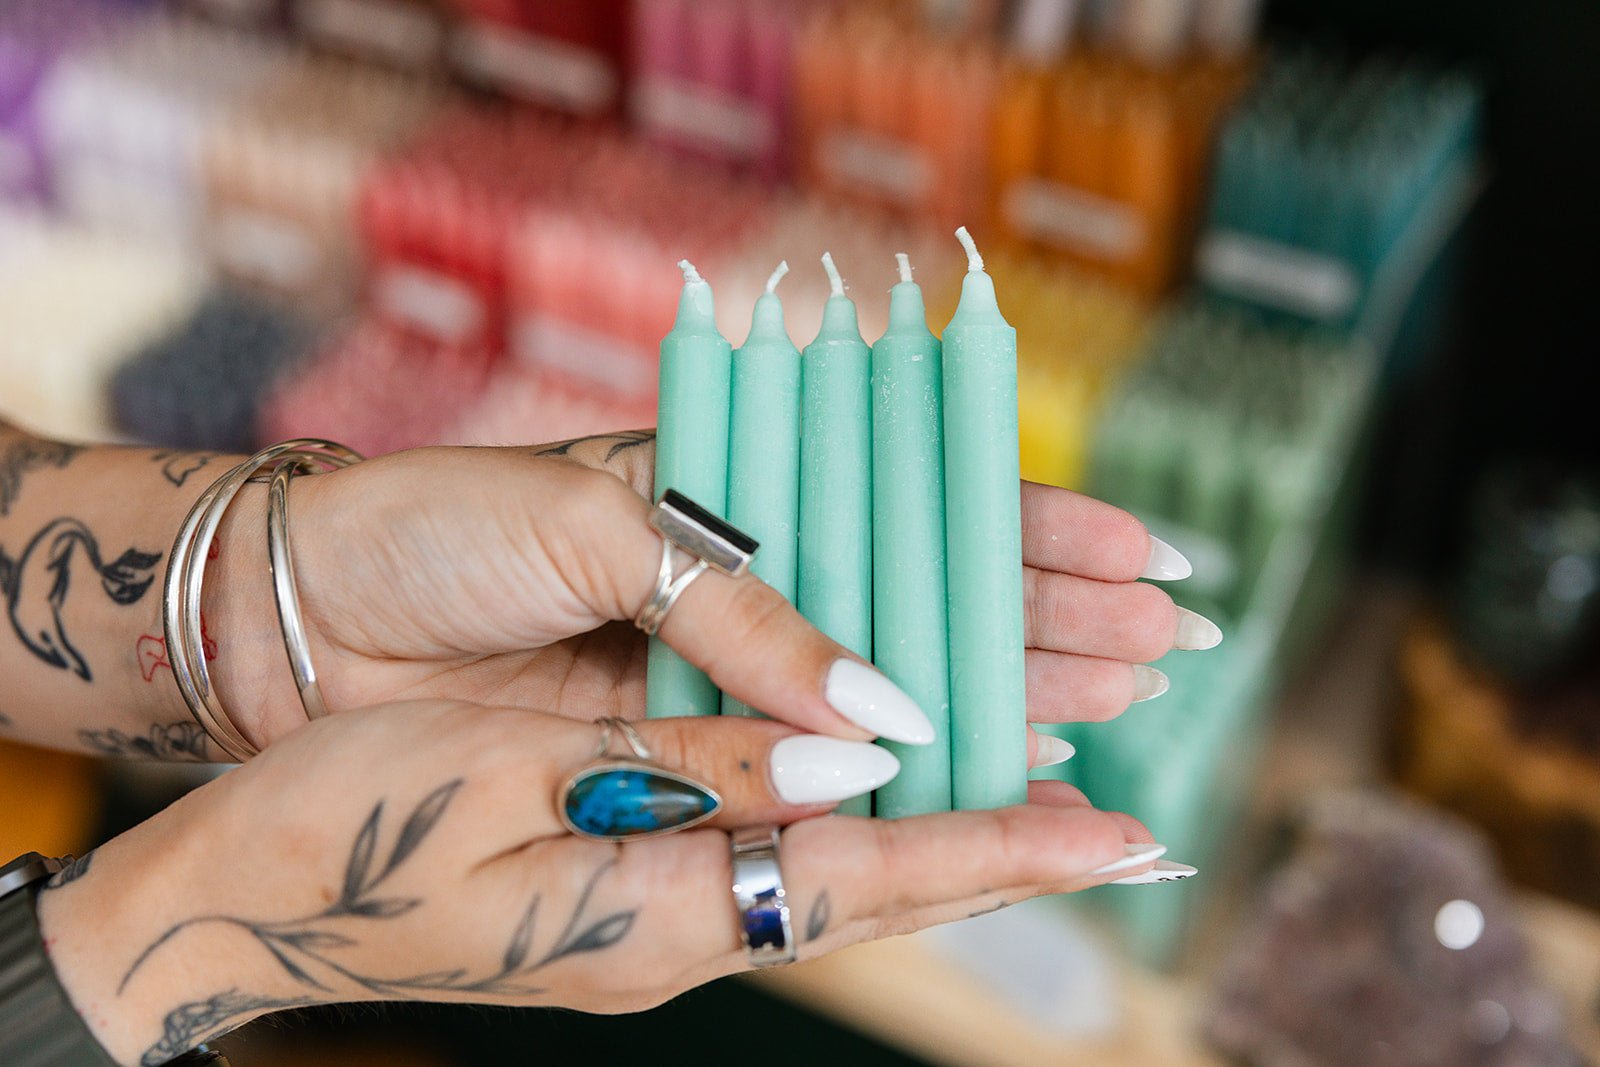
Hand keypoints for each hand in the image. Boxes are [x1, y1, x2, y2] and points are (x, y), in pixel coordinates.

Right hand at [37, 700, 1157, 1065]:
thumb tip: (854, 757)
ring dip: (944, 837)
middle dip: (1006, 851)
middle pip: (878, 888)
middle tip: (1129, 824)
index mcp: (654, 913)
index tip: (1118, 828)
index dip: (999, 844)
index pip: (871, 874)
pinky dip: (856, 825)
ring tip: (1048, 798)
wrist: (226, 904)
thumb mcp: (507, 775)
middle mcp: (675, 935)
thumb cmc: (337, 827)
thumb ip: (692, 769)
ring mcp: (648, 926)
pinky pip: (772, 858)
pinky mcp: (620, 894)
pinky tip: (889, 790)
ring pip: (836, 875)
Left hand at [208, 433, 1212, 752]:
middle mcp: (749, 584)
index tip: (1143, 555)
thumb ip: (742, 609)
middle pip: (934, 601)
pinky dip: (902, 768)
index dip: (1032, 531)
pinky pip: (815, 761)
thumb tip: (883, 704)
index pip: (915, 506)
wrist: (311, 612)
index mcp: (737, 494)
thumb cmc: (445, 531)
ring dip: (1010, 693)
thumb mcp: (598, 527)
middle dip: (1056, 619)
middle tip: (1172, 644)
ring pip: (897, 686)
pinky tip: (990, 767)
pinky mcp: (683, 744)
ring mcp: (723, 670)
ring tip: (1123, 703)